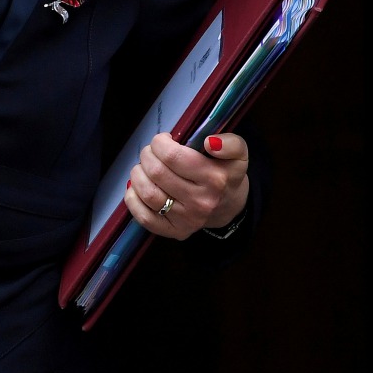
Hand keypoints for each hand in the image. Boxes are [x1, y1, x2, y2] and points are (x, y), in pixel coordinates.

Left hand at [123, 132, 249, 239]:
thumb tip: (210, 142)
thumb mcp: (238, 153)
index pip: (173, 156)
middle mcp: (200, 201)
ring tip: (144, 167)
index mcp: (215, 179)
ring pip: (148, 193)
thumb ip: (230, 143)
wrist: (230, 207)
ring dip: (138, 174)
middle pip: (156, 172)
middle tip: (151, 152)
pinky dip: (133, 199)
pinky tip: (138, 187)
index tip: (164, 140)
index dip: (160, 143)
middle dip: (147, 155)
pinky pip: (144, 217)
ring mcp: (187, 219)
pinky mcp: (175, 231)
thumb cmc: (227, 174)